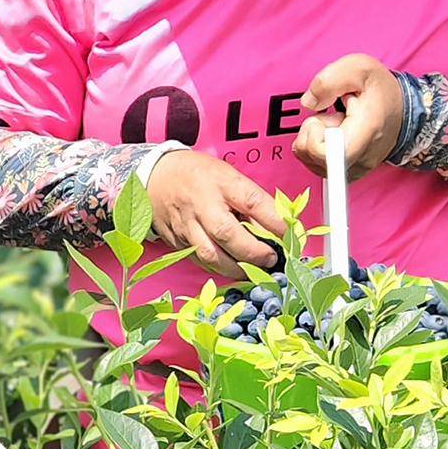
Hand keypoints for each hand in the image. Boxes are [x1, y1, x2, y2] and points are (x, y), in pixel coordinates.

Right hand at [144, 149, 283, 276]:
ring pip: (210, 255)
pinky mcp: (177, 242)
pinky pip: (199, 261)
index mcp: (220, 182)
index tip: (290, 235)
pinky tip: (232, 269)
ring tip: (254, 272)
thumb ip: (250, 201)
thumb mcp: (229, 177)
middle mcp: (202, 205)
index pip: (252, 202)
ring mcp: (186, 226)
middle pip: (227, 234)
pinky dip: (218, 268)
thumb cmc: (199, 176)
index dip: (275, 221)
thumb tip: (276, 228)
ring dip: (236, 268)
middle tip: (271, 259)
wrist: (156, 177)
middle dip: (253, 253)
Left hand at [295, 54, 403, 178]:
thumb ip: (328, 81)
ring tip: (338, 123)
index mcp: (365, 131)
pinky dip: (318, 146)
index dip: (313, 136)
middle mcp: (361, 158)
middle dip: (313, 129)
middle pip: (312, 156)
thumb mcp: (358, 67)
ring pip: (310, 160)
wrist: (401, 110)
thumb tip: (308, 103)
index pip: (326, 154)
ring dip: (316, 137)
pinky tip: (336, 134)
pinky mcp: (346, 174)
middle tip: (334, 115)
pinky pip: (315, 163)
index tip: (324, 119)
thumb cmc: (380, 90)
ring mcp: (354, 169)